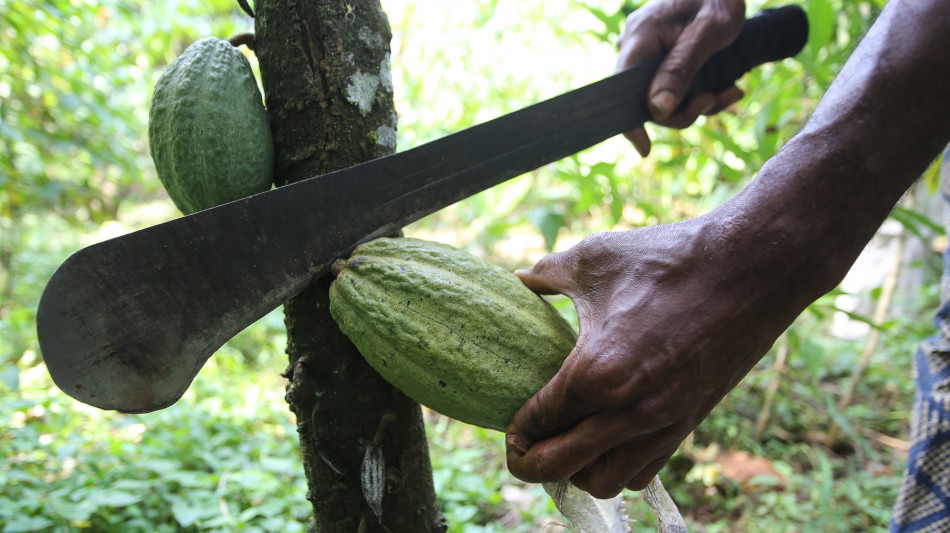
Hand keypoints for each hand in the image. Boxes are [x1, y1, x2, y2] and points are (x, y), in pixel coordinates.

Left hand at [505, 215, 807, 497]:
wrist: (753, 267)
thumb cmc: (670, 259)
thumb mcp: (595, 258)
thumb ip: (547, 274)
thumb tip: (518, 278)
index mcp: (596, 371)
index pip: (539, 421)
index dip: (515, 429)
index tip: (508, 425)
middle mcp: (628, 409)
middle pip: (561, 467)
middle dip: (530, 464)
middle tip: (520, 451)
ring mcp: (663, 422)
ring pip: (605, 481)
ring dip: (576, 473)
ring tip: (564, 447)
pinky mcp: (690, 422)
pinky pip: (645, 469)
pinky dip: (619, 467)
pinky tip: (608, 441)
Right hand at [618, 0, 746, 155]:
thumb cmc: (719, 0)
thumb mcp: (708, 34)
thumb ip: (680, 70)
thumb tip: (657, 110)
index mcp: (640, 36)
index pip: (622, 87)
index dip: (631, 121)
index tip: (644, 148)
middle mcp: (637, 46)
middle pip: (647, 98)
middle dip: (684, 109)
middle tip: (718, 99)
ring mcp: (649, 54)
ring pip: (664, 98)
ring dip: (699, 103)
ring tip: (731, 92)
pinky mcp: (663, 61)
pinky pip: (675, 89)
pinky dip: (701, 95)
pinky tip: (727, 87)